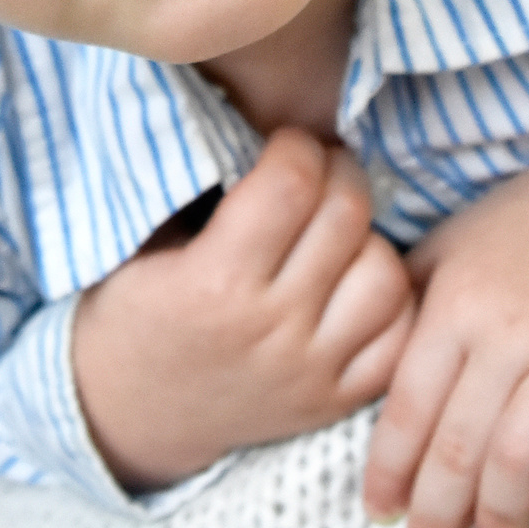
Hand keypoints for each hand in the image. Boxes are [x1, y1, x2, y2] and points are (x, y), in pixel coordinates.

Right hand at [72, 129, 414, 493]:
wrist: (128, 412)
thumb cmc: (131, 310)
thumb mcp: (138, 241)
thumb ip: (198, 184)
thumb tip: (257, 116)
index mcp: (213, 282)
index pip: (290, 183)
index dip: (296, 146)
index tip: (283, 145)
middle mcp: (270, 328)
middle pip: (346, 216)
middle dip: (338, 172)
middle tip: (320, 170)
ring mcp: (309, 371)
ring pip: (385, 276)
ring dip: (369, 237)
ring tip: (340, 229)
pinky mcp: (333, 402)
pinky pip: (400, 339)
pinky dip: (391, 301)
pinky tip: (358, 279)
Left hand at [361, 149, 528, 527]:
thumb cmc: (522, 226)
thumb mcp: (446, 251)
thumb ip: (406, 311)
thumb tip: (360, 375)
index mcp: (454, 306)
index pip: (408, 410)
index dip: (391, 472)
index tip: (380, 513)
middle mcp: (506, 331)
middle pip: (460, 447)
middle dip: (437, 516)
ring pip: (523, 454)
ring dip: (502, 517)